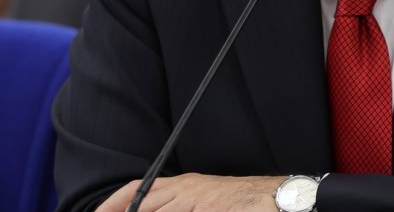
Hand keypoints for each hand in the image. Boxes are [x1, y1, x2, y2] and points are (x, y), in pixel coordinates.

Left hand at [97, 173, 285, 211]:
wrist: (280, 198)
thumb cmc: (242, 202)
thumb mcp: (205, 199)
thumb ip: (179, 205)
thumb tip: (149, 209)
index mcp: (185, 184)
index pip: (140, 190)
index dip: (114, 203)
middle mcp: (189, 189)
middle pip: (144, 202)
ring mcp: (201, 202)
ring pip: (162, 210)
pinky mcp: (213, 210)